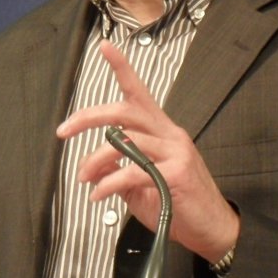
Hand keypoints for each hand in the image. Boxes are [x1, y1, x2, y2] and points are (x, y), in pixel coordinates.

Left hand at [56, 39, 238, 263]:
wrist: (213, 230)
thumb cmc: (178, 205)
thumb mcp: (142, 185)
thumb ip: (119, 171)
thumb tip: (91, 167)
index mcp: (162, 131)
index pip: (140, 92)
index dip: (122, 68)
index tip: (105, 47)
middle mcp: (170, 134)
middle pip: (125, 111)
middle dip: (89, 117)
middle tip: (63, 131)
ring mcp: (176, 151)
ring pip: (125, 142)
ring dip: (96, 159)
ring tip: (83, 178)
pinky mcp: (177, 173)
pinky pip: (133, 171)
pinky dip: (109, 184)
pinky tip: (99, 195)